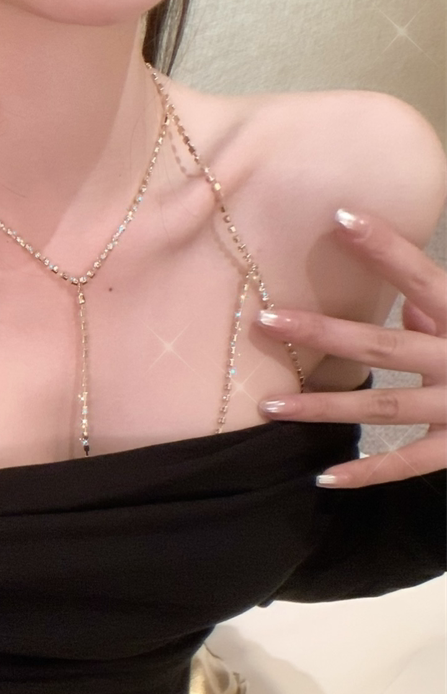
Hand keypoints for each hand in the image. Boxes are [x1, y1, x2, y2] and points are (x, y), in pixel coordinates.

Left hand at [256, 209, 445, 487]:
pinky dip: (367, 473)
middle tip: (265, 319)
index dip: (383, 247)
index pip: (421, 275)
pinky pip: (408, 465)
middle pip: (383, 345)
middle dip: (322, 333)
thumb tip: (409, 301)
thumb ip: (446, 311)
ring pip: (381, 409)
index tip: (338, 216)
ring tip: (268, 406)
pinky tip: (322, 477)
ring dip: (322, 409)